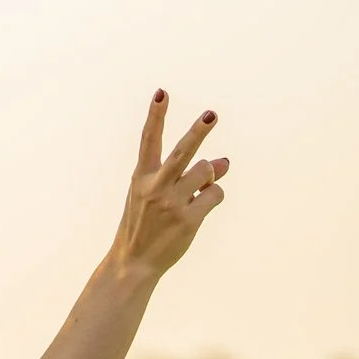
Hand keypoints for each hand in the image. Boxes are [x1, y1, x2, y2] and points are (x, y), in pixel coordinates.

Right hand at [112, 92, 228, 280]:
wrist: (133, 263)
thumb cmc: (146, 225)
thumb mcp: (159, 196)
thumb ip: (189, 176)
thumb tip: (225, 162)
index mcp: (141, 177)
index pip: (149, 140)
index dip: (156, 116)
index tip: (162, 94)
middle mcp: (155, 187)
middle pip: (183, 153)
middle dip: (198, 132)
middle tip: (212, 115)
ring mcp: (171, 204)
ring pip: (206, 172)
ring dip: (209, 177)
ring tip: (198, 189)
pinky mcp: (187, 219)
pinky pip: (215, 194)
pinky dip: (213, 196)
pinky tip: (200, 208)